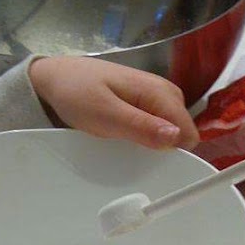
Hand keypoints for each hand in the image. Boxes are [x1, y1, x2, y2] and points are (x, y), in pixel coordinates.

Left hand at [29, 56, 198, 149]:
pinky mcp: (147, 102)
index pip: (188, 133)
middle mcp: (166, 92)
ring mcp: (157, 96)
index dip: (176, 154)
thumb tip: (176, 138)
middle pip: (183, 133)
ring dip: (154, 145)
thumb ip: (140, 126)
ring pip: (171, 132)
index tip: (153, 168)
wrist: (56, 77)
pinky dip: (146, 137)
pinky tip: (128, 140)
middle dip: (165, 150)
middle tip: (134, 158)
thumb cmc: (77, 94)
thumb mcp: (105, 114)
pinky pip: (158, 127)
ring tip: (128, 149)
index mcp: (160, 93)